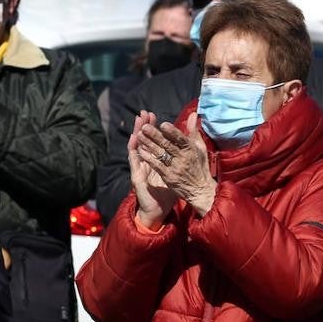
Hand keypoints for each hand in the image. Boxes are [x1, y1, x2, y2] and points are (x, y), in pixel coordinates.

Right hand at [127, 111, 176, 228]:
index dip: (153, 127)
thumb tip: (188, 147)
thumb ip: (182, 157)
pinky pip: (134, 160)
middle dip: (144, 126)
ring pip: (137, 147)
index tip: (154, 115)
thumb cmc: (168, 190)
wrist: (159, 208)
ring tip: (138, 122)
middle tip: (145, 113)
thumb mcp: (177, 171)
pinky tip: (134, 140)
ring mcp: (140, 168)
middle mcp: (146, 161)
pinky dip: (133, 150)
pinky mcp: (136, 175)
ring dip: (137, 134)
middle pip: (144, 140)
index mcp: (156, 159)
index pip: (153, 140)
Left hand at [137, 112, 216, 215]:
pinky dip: (149, 158)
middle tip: (144, 127)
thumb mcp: (200, 147)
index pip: (181, 139)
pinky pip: (157, 166)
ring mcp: (175, 168)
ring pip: (161, 154)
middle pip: (168, 145)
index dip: (172, 132)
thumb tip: (193, 114)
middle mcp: (183, 158)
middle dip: (155, 135)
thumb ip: (193, 131)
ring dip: (149, 144)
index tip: (163, 124)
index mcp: (191, 149)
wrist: (200, 190)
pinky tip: (141, 151)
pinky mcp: (169, 177)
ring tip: (139, 135)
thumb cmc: (199, 166)